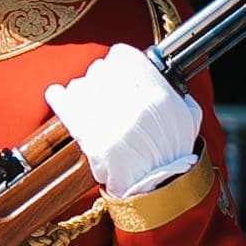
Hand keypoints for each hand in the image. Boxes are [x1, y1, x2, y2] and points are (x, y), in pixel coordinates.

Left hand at [46, 46, 202, 199]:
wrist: (158, 190)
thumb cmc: (173, 156)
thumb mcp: (188, 119)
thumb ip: (176, 92)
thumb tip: (160, 74)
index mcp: (159, 95)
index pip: (124, 56)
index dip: (119, 60)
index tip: (118, 67)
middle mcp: (133, 104)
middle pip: (100, 68)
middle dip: (100, 77)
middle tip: (103, 89)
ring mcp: (109, 120)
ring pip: (81, 84)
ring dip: (82, 90)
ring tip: (88, 100)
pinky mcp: (89, 137)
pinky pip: (65, 104)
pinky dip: (59, 96)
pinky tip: (58, 94)